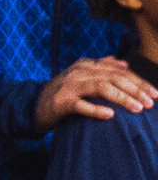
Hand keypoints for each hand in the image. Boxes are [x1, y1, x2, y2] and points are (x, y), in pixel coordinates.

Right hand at [36, 57, 157, 130]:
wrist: (34, 105)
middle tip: (151, 102)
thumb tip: (125, 63)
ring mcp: (68, 86)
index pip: (118, 71)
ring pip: (100, 87)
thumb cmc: (64, 93)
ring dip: (122, 98)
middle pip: (112, 77)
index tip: (155, 94)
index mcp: (86, 65)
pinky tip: (110, 116)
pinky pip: (80, 105)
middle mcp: (78, 72)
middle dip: (135, 89)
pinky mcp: (60, 102)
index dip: (139, 81)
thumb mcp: (82, 77)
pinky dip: (96, 110)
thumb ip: (102, 69)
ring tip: (137, 108)